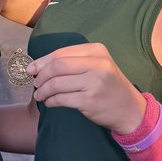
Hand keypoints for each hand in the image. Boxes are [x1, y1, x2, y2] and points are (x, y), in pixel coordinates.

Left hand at [30, 42, 145, 131]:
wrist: (130, 109)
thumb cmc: (108, 86)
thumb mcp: (97, 65)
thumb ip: (73, 62)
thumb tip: (38, 65)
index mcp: (97, 51)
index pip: (61, 53)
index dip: (42, 62)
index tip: (31, 69)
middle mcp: (97, 64)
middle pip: (57, 66)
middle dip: (41, 75)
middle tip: (36, 83)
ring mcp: (94, 83)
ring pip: (56, 84)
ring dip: (43, 91)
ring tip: (40, 95)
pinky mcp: (90, 101)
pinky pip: (61, 99)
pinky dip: (51, 101)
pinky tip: (50, 102)